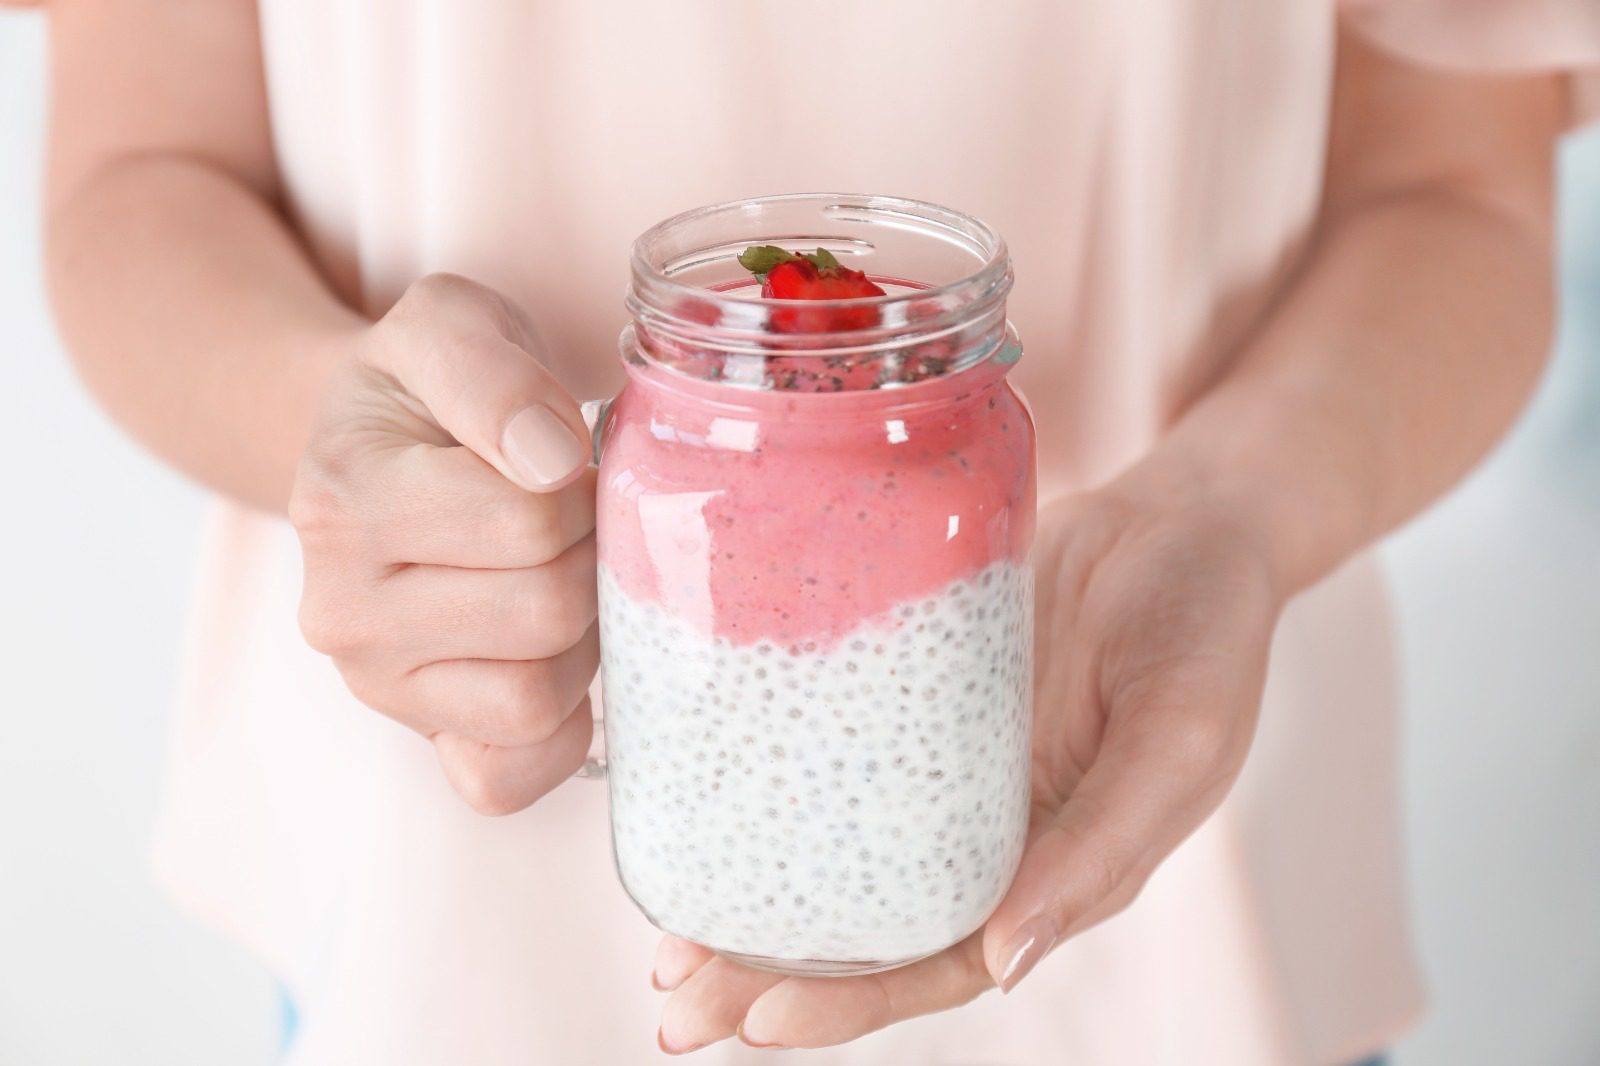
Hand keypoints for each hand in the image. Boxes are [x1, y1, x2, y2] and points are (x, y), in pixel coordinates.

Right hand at [291, 273, 597, 814]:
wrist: (378, 444)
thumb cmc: (428, 390)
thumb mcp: (449, 326)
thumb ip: (492, 373)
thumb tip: (548, 459)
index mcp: (346, 501)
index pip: (532, 519)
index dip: (583, 486)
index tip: (565, 463)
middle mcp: (341, 610)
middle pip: (547, 611)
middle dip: (589, 557)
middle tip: (571, 523)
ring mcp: (377, 687)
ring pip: (540, 697)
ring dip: (581, 636)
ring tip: (559, 577)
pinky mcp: (420, 739)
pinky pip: (507, 778)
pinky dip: (556, 730)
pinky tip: (552, 658)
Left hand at [653, 481, 1283, 1050]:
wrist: (1181, 518)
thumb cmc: (1208, 631)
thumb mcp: (1179, 740)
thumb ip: (1105, 848)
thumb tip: (1007, 960)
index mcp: (1055, 868)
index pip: (942, 963)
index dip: (854, 1001)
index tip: (759, 1018)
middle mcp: (983, 832)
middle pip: (869, 927)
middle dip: (768, 974)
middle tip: (676, 998)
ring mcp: (939, 763)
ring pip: (836, 849)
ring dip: (754, 898)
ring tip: (666, 934)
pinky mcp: (908, 691)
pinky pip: (833, 749)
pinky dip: (772, 785)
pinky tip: (704, 797)